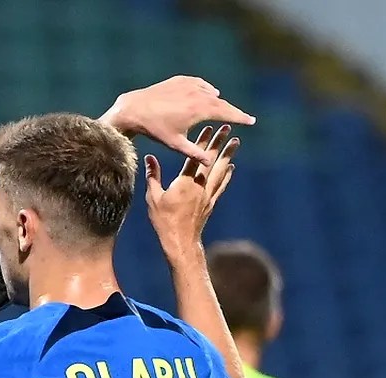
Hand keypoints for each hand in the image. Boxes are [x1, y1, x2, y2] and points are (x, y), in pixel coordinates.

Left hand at [101, 75, 254, 165]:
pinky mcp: (180, 80)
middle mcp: (197, 94)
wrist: (134, 109)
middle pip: (221, 102)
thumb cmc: (155, 129)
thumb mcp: (176, 144)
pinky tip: (209, 92)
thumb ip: (195, 153)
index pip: (226, 113)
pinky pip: (199, 83)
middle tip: (243, 117)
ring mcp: (188, 85)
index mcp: (199, 110)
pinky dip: (206, 89)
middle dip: (232, 110)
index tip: (252, 121)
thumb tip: (211, 164)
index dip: (240, 117)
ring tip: (224, 108)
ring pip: (210, 92)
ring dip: (218, 100)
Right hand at [144, 124, 239, 261]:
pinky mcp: (211, 203)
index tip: (210, 128)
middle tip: (228, 128)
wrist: (180, 241)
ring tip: (235, 142)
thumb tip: (149, 158)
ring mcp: (208, 195)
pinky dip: (227, 175)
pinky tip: (231, 168)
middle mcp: (200, 186)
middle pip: (212, 160)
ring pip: (221, 171)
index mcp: (185, 183)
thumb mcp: (153, 198)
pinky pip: (222, 186)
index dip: (203, 141)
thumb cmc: (164, 220)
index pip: (196, 157)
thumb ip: (153, 176)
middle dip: (220, 143)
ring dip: (229, 155)